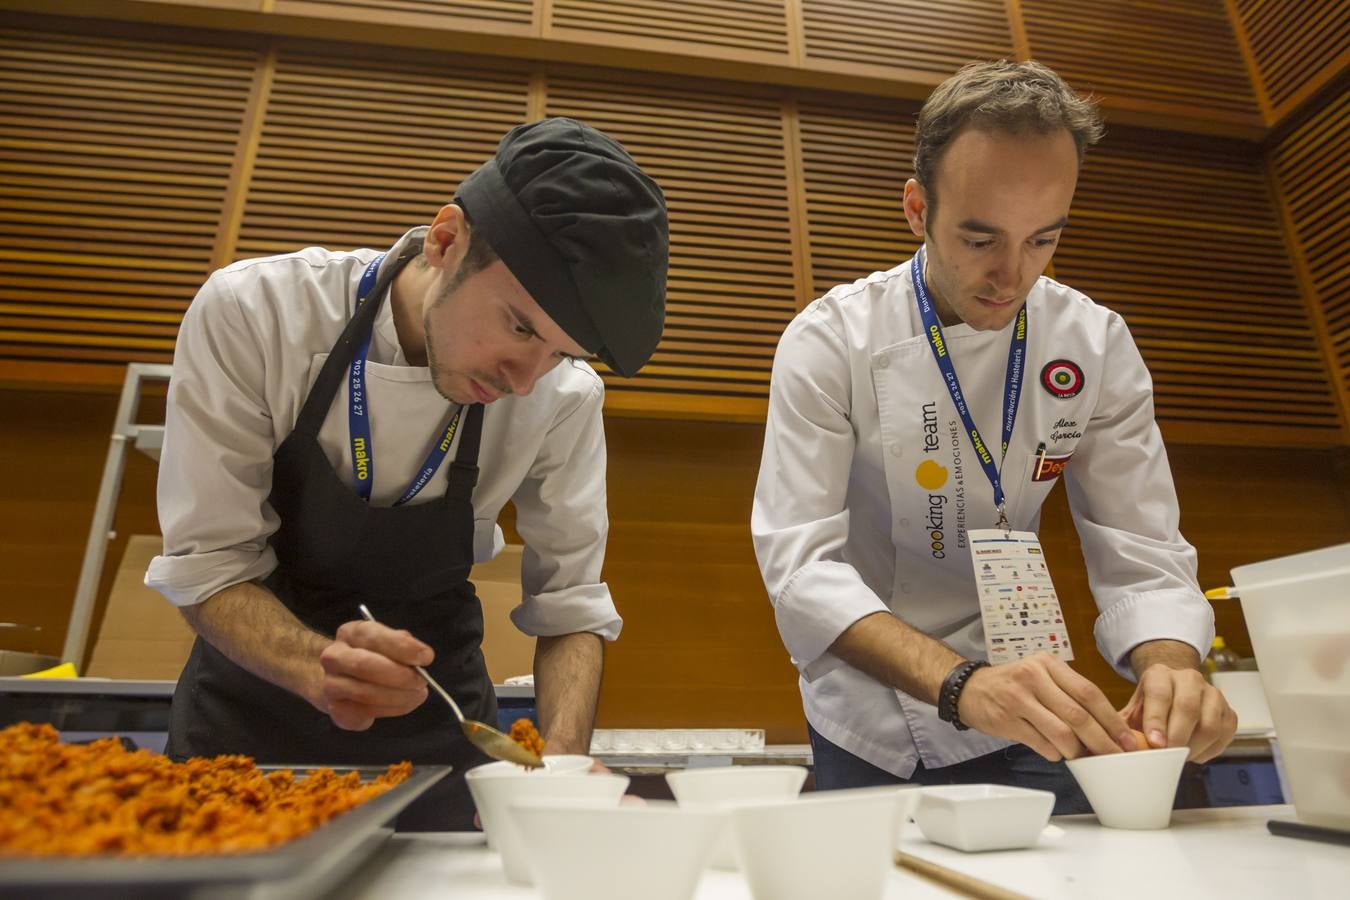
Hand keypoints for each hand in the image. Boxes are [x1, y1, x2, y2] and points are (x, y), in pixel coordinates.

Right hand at [315, 620, 432, 729]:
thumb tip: (421, 657)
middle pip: (364, 665)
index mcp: (350, 633)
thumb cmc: (372, 655)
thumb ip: (402, 644)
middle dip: (399, 675)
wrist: (340, 679)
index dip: (402, 647)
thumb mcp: (387, 641)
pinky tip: (404, 704)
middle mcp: (334, 657)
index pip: (374, 637)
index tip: (426, 657)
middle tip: (422, 680)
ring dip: (399, 696)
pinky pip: (366, 713)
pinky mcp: (337, 711)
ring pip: (365, 693)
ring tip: (418, 694)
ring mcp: (331, 686)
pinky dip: (392, 710)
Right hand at [957, 652, 1134, 760]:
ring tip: (1082, 756)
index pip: (1089, 692)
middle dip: (1102, 740)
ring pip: (1061, 733)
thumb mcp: (1039, 675)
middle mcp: (1033, 677)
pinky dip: (1055, 754)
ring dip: (1077, 751)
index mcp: (1048, 664)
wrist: (969, 689)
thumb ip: (1068, 693)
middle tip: (1116, 756)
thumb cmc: (1012, 684)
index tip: (1127, 738)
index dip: (1111, 719)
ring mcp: (1018, 699)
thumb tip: (1105, 726)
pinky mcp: (1006, 720)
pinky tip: (1057, 753)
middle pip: (1078, 715)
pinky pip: (1041, 744)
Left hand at [1119, 663, 1237, 761]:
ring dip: (1193, 748)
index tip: (1154, 743)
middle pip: (1187, 708)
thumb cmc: (1151, 706)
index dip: (1156, 720)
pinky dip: (1208, 751)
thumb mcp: (1132, 710)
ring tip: (1179, 756)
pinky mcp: (1229, 712)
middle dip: (1177, 737)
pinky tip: (1194, 753)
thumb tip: (1119, 748)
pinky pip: (1223, 736)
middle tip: (1167, 756)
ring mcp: (1213, 695)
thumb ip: (1124, 727)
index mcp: (1160, 675)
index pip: (1160, 694)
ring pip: (1209, 726)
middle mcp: (1189, 680)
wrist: (1174, 690)